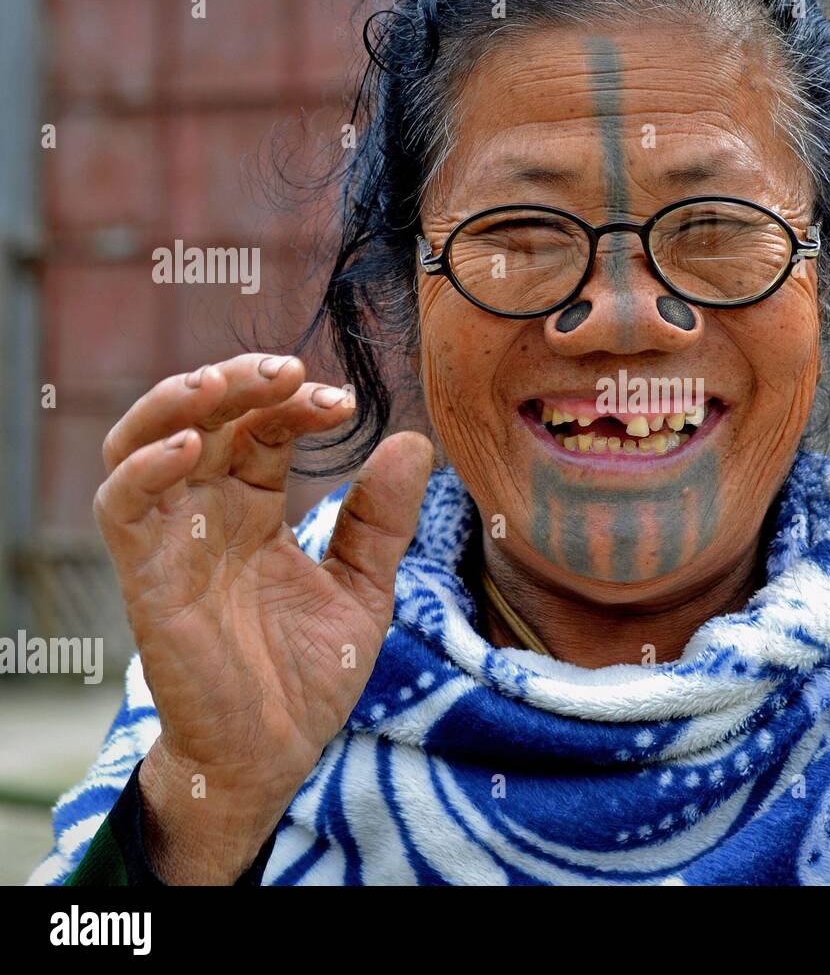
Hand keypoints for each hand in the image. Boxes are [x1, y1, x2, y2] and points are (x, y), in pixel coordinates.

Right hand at [94, 353, 433, 880]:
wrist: (276, 753)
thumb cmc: (308, 672)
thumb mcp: (363, 584)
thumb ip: (382, 518)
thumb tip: (414, 440)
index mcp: (254, 509)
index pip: (263, 428)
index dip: (296, 403)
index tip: (345, 403)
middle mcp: (207, 514)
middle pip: (203, 418)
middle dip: (241, 381)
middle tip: (291, 369)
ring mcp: (173, 542)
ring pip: (142, 442)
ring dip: (178, 402)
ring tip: (227, 382)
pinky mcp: (147, 580)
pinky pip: (123, 507)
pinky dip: (145, 468)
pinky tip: (190, 446)